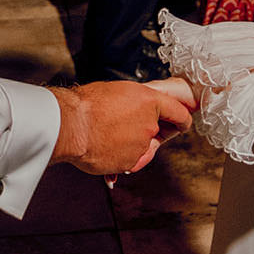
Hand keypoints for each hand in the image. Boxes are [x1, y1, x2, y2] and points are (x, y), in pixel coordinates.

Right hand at [46, 80, 192, 174]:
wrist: (71, 125)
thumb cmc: (87, 105)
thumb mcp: (116, 91)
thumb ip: (136, 101)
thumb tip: (139, 106)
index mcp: (149, 101)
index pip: (178, 112)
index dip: (182, 118)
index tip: (182, 123)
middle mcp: (149, 124)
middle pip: (157, 130)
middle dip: (146, 130)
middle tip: (125, 125)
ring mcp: (141, 145)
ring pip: (140, 145)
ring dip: (127, 142)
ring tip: (104, 133)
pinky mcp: (130, 162)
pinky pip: (128, 159)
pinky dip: (117, 155)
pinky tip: (101, 145)